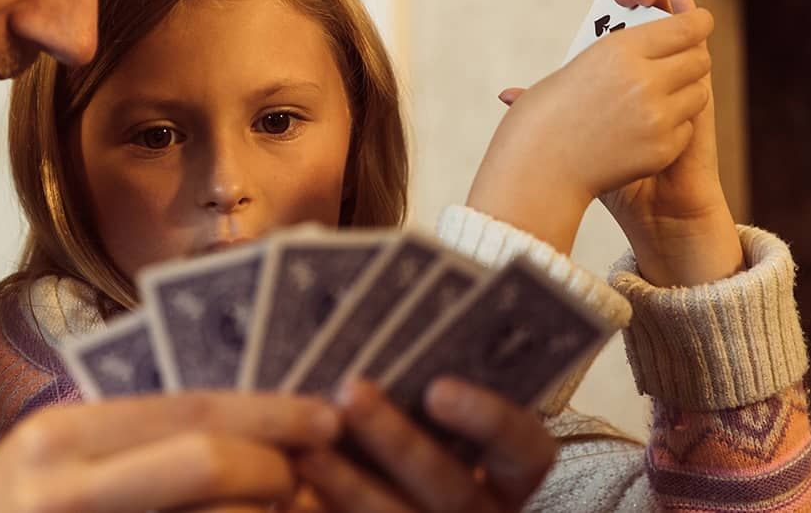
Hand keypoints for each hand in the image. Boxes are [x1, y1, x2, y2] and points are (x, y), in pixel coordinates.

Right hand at [0, 392, 340, 512]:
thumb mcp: (49, 465)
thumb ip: (127, 444)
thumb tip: (235, 431)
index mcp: (62, 437)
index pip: (189, 410)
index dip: (269, 413)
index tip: (324, 417)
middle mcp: (65, 484)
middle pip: (206, 461)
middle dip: (275, 468)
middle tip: (308, 479)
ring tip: (286, 511)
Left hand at [295, 379, 555, 512]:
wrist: (390, 480)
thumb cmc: (408, 425)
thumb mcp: (430, 405)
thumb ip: (421, 377)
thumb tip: (389, 318)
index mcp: (509, 474)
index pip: (524, 447)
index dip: (487, 419)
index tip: (437, 388)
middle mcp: (481, 512)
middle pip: (450, 488)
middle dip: (398, 441)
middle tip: (353, 392)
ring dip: (349, 482)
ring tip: (306, 445)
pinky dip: (320, 510)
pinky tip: (286, 488)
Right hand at [466, 0, 715, 254]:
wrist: (534, 174)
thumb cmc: (542, 119)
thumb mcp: (574, 69)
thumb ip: (618, 55)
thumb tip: (646, 43)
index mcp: (618, 51)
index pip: (686, 26)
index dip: (695, 22)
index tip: (696, 24)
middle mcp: (643, 80)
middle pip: (699, 59)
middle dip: (689, 61)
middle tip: (675, 67)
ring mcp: (656, 117)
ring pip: (698, 94)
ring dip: (682, 95)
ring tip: (654, 103)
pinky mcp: (662, 149)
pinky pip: (685, 128)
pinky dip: (670, 129)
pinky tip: (640, 134)